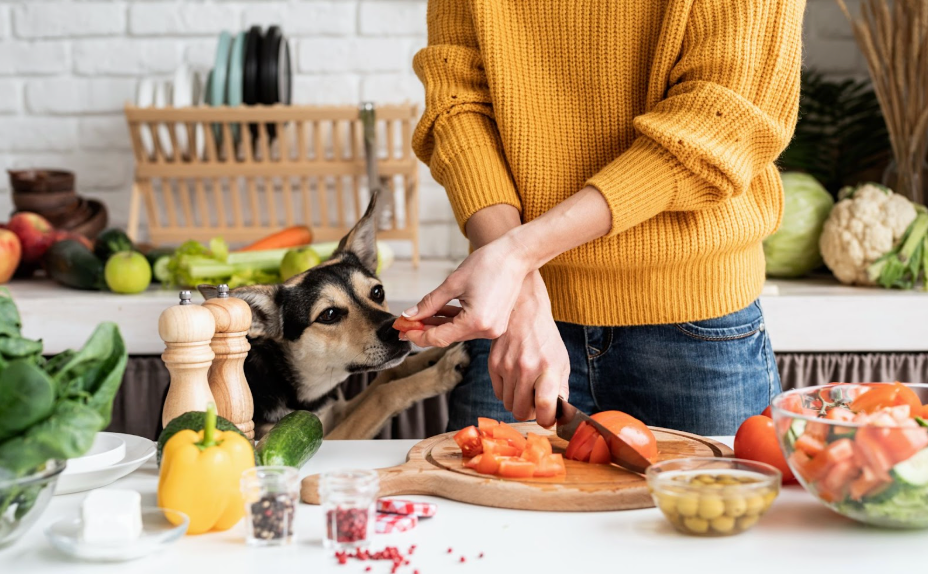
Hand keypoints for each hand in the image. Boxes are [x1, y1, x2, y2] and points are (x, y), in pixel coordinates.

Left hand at [402, 234, 533, 347]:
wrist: (516, 255)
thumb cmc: (488, 264)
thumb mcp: (453, 283)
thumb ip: (429, 303)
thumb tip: (410, 315)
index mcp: (476, 322)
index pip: (439, 337)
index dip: (417, 334)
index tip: (402, 329)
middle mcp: (486, 330)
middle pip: (448, 337)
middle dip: (425, 330)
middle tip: (405, 324)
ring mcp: (493, 328)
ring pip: (457, 332)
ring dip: (438, 325)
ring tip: (418, 317)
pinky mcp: (495, 323)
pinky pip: (468, 326)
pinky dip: (453, 321)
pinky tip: (438, 314)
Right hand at [489, 271, 568, 426]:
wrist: (523, 311)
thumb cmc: (545, 337)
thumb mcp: (561, 360)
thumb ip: (561, 388)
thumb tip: (558, 414)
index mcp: (548, 368)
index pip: (545, 406)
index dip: (547, 420)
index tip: (548, 419)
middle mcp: (526, 369)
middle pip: (522, 412)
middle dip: (530, 413)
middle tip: (536, 403)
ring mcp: (507, 367)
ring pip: (509, 405)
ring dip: (518, 402)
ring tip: (526, 388)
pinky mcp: (493, 364)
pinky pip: (498, 393)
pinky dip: (507, 392)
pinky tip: (515, 379)